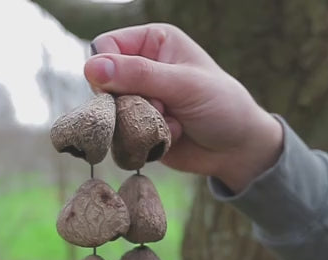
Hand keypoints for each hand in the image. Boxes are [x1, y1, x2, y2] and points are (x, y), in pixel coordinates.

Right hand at [84, 24, 282, 192]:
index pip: (105, 47)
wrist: (235, 149)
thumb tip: (91, 68)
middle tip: (163, 107)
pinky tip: (171, 137)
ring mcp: (138, 101)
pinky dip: (144, 141)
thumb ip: (139, 75)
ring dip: (140, 124)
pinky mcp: (137, 129)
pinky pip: (121, 137)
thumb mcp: (183, 84)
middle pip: (104, 85)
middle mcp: (140, 70)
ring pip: (111, 114)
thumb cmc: (221, 106)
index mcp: (152, 43)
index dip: (108, 70)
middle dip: (130, 102)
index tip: (127, 89)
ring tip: (172, 123)